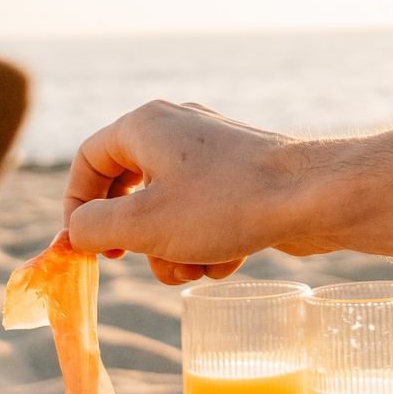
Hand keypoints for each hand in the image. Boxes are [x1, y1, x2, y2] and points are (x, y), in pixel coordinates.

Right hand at [62, 100, 338, 284]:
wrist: (315, 197)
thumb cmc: (225, 205)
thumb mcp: (143, 225)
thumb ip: (94, 228)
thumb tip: (77, 231)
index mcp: (145, 126)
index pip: (88, 160)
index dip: (78, 205)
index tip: (83, 246)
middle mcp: (177, 130)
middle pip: (130, 190)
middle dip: (136, 238)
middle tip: (141, 262)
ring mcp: (213, 154)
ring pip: (169, 211)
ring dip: (173, 250)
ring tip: (197, 268)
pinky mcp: (241, 179)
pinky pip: (204, 215)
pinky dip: (207, 243)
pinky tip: (229, 260)